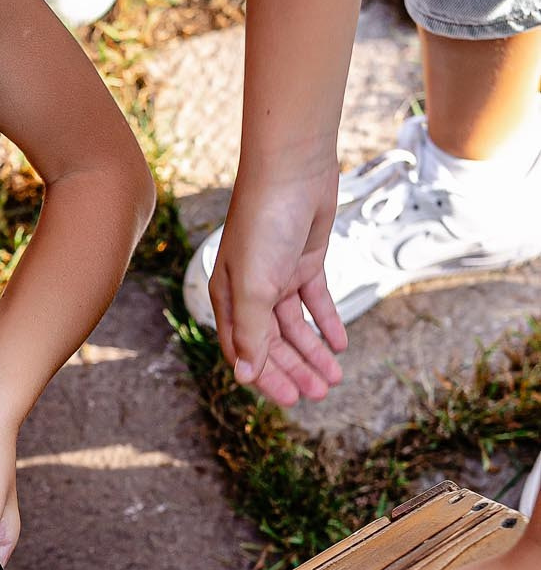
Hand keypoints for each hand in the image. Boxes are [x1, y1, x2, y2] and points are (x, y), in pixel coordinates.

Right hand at [210, 157, 346, 406]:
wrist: (293, 169)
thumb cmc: (264, 223)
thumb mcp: (255, 286)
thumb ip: (252, 333)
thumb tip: (245, 376)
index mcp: (229, 298)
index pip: (245, 349)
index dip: (266, 376)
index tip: (290, 400)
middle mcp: (251, 290)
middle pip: (273, 342)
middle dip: (295, 369)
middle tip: (318, 394)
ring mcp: (279, 275)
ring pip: (296, 326)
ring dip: (314, 352)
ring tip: (334, 378)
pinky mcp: (305, 261)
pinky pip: (316, 301)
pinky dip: (327, 322)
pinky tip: (340, 344)